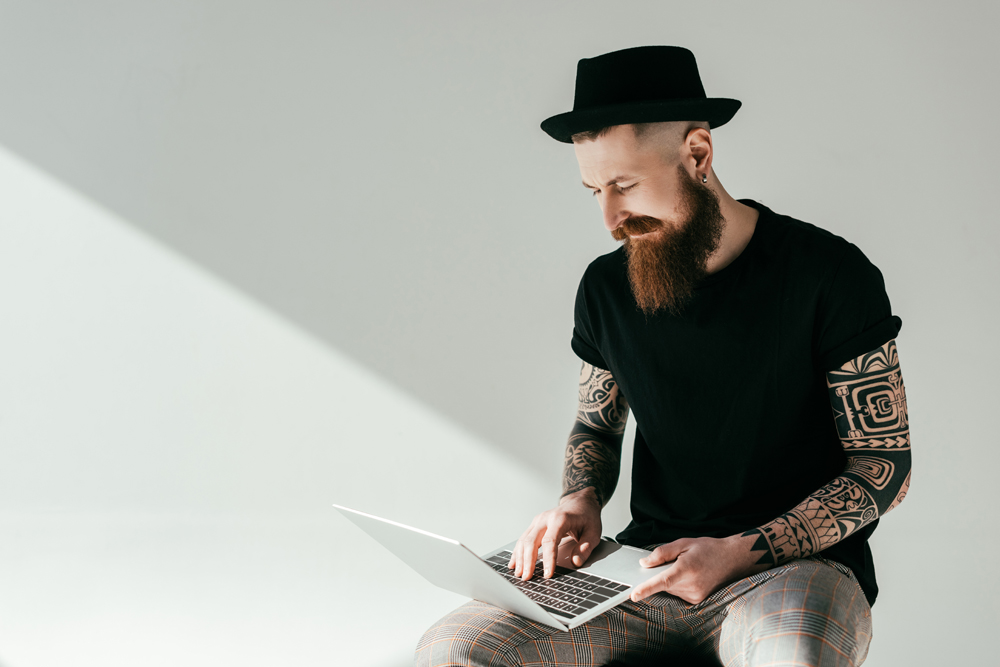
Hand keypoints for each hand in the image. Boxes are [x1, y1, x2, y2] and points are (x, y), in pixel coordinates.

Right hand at [508, 488, 601, 580]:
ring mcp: (538, 521)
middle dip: (528, 561)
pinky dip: (517, 552)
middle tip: (528, 577)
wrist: (580, 502)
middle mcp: (545, 518)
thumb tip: (576, 562)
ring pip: (524, 540)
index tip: (547, 574)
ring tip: (519, 574)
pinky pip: (523, 539)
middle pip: (531, 541)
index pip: (550, 541)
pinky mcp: (535, 525)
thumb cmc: (587, 516)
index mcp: (560, 519)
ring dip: (520, 558)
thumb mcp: (594, 532)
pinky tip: (514, 563)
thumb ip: (586, 548)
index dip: (548, 559)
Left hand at [630, 535, 761, 604]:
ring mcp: (695, 595)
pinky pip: (678, 593)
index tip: (634, 595)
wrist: (733, 559)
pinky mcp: (697, 600)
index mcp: (687, 569)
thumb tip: (645, 563)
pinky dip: (678, 585)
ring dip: (671, 580)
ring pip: (670, 590)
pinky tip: (690, 575)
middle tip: (674, 562)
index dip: (647, 589)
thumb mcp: (683, 543)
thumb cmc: (709, 549)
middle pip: (664, 585)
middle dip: (662, 574)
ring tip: (687, 567)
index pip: (663, 581)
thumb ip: (662, 553)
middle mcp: (692, 585)